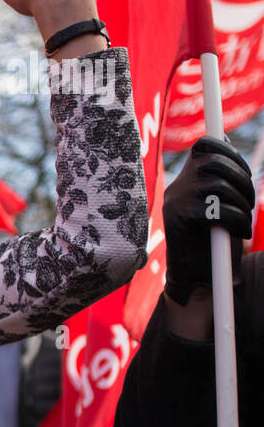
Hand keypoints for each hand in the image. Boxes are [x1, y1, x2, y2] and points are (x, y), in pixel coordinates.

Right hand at [163, 135, 254, 303]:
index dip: (228, 150)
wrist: (198, 281)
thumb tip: (225, 145)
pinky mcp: (181, 220)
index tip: (243, 171)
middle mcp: (176, 189)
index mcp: (184, 182)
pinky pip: (218, 210)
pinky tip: (239, 233)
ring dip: (242, 202)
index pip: (204, 146)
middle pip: (214, 161)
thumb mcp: (219, 206)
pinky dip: (237, 221)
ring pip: (219, 185)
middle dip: (242, 178)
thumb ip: (219, 179)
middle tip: (249, 201)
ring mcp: (176, 203)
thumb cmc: (214, 245)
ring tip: (243, 220)